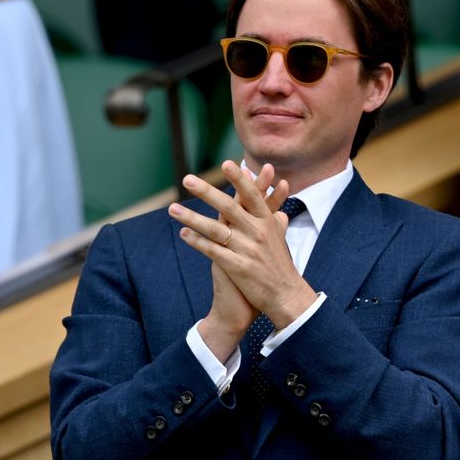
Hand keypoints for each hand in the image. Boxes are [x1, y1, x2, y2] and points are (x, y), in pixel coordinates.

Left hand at [169, 160, 316, 331]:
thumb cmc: (282, 268)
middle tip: (188, 179)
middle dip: (207, 192)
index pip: (252, 196)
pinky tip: (184, 235)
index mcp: (268, 223)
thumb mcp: (282, 241)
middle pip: (229, 207)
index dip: (239, 180)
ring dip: (192, 218)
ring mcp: (248, 250)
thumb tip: (280, 210)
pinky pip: (214, 251)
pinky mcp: (239, 267)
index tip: (227, 163)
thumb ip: (278, 223)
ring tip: (173, 209)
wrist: (286, 296)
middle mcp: (258, 233)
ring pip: (216, 229)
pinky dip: (198, 242)